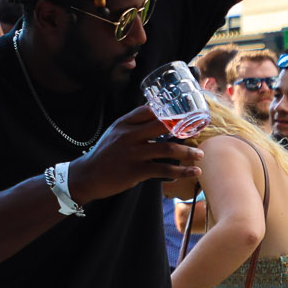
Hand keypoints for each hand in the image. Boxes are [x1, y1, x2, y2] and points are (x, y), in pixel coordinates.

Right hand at [71, 105, 203, 203]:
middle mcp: (129, 135)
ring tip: (200, 154)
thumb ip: (132, 126)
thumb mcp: (114, 134)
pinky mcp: (136, 171)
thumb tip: (156, 120)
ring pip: (168, 149)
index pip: (150, 110)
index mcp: (124, 124)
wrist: (87, 176)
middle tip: (198, 130)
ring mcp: (133, 153)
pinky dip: (182, 171)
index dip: (169, 111)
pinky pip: (164, 169)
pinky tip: (193, 171)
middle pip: (163, 126)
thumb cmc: (104, 155)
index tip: (184, 113)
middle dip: (184, 128)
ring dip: (188, 152)